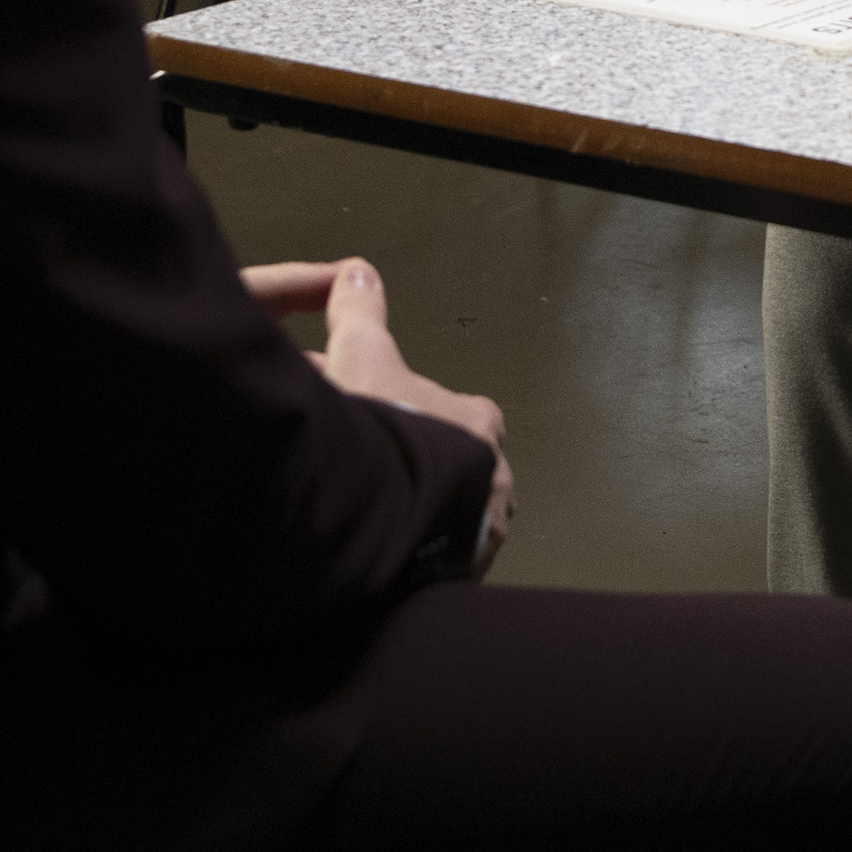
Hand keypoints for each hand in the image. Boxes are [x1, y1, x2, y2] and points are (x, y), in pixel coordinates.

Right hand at [242, 258, 514, 571]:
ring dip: (421, 516)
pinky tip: (381, 557)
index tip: (391, 417)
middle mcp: (493, 480)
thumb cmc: (386, 439)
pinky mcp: (460, 578)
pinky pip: (441, 564)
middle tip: (377, 469)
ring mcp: (481, 533)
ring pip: (455, 517)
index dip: (420, 410)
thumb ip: (360, 314)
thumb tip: (357, 274)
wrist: (386, 524)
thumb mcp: (361, 358)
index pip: (465, 412)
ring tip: (376, 517)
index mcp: (477, 423)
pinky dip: (416, 560)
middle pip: (461, 467)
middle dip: (421, 465)